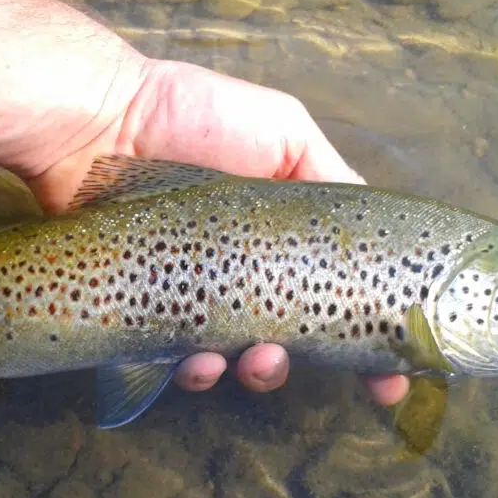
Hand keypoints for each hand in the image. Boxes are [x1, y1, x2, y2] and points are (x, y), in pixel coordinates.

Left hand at [23, 59, 410, 406]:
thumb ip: (330, 177)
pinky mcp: (149, 313)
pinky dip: (196, 370)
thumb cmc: (193, 118)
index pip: (339, 295)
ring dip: (257, 371)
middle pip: (292, 339)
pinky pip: (178, 361)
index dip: (372, 344)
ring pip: (239, 358)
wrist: (101, 122)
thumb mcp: (285, 130)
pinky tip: (199, 361)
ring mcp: (196, 295)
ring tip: (255, 360)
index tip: (395, 379)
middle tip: (299, 356)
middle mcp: (246, 272)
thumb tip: (376, 233)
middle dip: (309, 363)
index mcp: (284, 237)